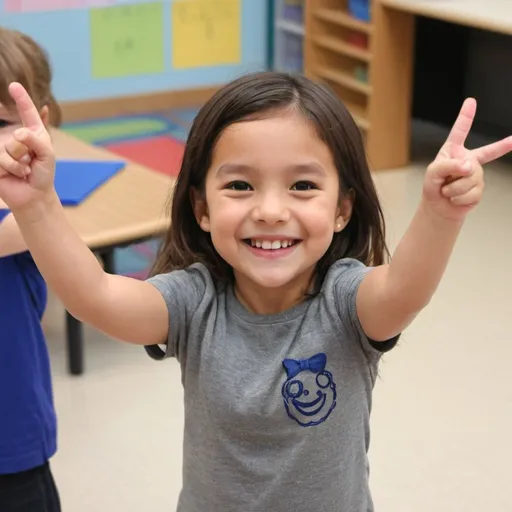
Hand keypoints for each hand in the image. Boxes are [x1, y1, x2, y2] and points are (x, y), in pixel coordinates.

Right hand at [0, 83, 55, 211]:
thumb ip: (37, 141)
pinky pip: (2, 159)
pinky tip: (16, 174)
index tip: (14, 86)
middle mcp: (16, 138)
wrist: (33, 195)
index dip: (22, 99)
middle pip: (20, 136)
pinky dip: (13, 168)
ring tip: (24, 170)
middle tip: (32, 163)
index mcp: (33, 133)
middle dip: (29, 153)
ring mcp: (3, 148)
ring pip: (10, 148)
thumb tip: (18, 134)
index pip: (27, 113)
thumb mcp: (47, 155)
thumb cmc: (43, 174)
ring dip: (21, 163)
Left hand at [422, 98, 511, 220]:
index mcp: (454, 151)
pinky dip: (459, 198)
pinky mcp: (479, 188)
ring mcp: (476, 174)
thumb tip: (470, 166)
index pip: (460, 131)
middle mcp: (468, 159)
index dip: (465, 116)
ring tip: (448, 191)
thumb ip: (449, 166)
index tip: (470, 102)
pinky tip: (455, 198)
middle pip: (470, 163)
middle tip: (487, 157)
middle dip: (486, 157)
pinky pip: (472, 192)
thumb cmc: (433, 186)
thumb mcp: (434, 173)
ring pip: (470, 180)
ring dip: (454, 189)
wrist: (438, 207)